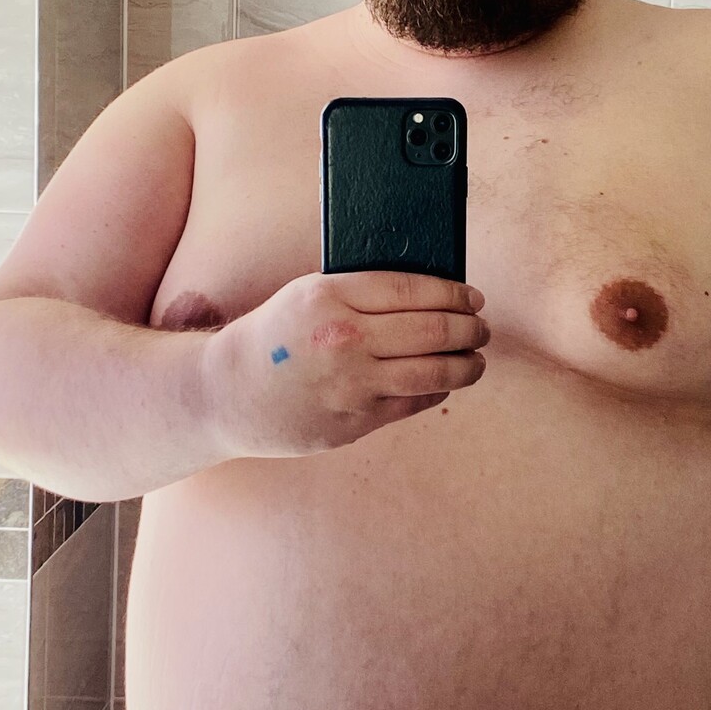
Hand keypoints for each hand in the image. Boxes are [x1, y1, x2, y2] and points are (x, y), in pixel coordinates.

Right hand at [203, 269, 488, 458]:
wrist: (229, 392)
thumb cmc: (277, 335)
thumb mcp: (309, 294)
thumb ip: (363, 290)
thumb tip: (434, 292)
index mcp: (330, 296)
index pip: (414, 289)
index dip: (454, 293)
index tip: (472, 298)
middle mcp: (345, 339)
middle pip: (435, 330)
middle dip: (470, 328)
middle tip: (481, 328)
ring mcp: (353, 383)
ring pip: (437, 371)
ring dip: (469, 364)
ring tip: (476, 359)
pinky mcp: (356, 420)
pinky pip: (416, 401)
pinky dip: (439, 389)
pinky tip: (444, 381)